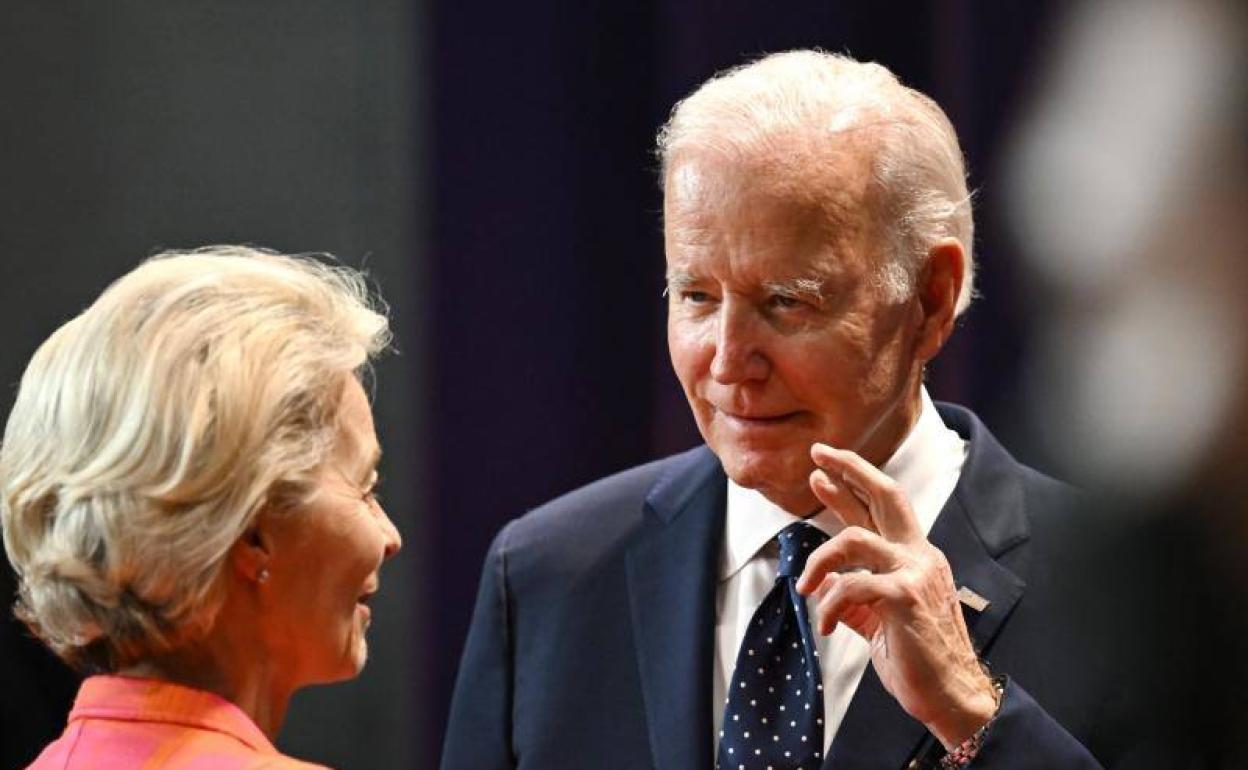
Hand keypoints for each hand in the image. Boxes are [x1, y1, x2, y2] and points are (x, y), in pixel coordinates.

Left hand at [795, 443, 996, 748]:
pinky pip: (851, 586)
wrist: (952, 695)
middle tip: (817, 458)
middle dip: (850, 470)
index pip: (880, 510)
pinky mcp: (906, 597)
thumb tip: (823, 583)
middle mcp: (918, 556)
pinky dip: (829, 605)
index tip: (820, 471)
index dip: (850, 485)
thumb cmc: (917, 660)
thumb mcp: (876, 621)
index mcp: (913, 558)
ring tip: (803, 586)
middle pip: (886, 495)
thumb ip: (852, 597)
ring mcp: (915, 573)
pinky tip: (824, 625)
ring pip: (854, 540)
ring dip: (818, 560)